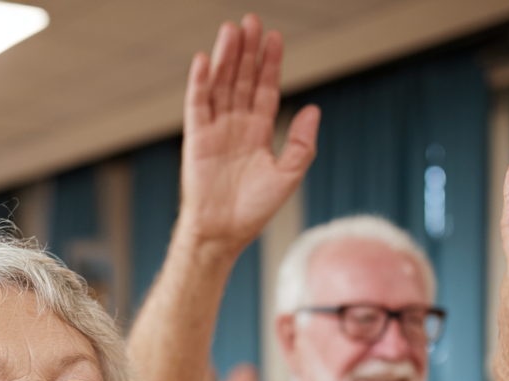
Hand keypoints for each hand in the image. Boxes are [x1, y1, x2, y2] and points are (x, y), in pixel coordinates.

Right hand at [178, 15, 319, 253]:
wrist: (222, 232)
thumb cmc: (253, 211)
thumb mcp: (288, 177)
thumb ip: (301, 143)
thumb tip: (312, 108)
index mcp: (258, 133)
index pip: (265, 89)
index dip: (270, 64)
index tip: (275, 38)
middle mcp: (236, 126)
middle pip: (242, 79)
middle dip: (248, 51)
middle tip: (252, 20)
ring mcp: (215, 130)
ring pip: (221, 85)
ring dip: (226, 57)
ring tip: (232, 30)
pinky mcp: (196, 138)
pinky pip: (197, 104)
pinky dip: (200, 82)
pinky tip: (206, 60)